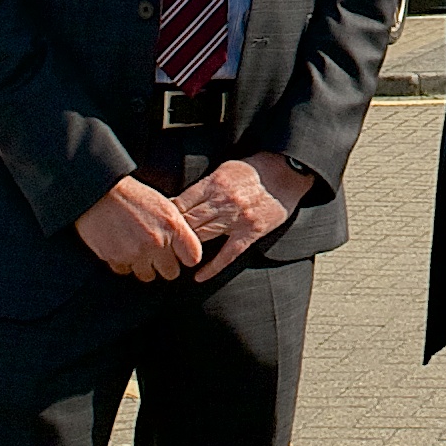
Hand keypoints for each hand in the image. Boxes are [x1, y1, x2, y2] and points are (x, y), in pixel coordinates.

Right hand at [76, 174, 209, 281]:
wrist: (100, 193)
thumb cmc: (133, 197)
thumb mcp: (165, 205)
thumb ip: (178, 228)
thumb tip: (187, 248)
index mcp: (172, 226)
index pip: (193, 258)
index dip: (187, 257)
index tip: (181, 256)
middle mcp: (156, 242)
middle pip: (171, 273)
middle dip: (165, 265)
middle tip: (157, 254)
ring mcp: (135, 253)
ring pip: (148, 275)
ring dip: (145, 266)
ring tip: (138, 249)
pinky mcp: (115, 258)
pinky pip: (126, 271)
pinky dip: (125, 263)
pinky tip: (123, 247)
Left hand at [173, 152, 313, 261]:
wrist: (286, 172)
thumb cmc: (254, 169)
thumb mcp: (225, 168)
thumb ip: (205, 185)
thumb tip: (180, 200)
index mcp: (214, 183)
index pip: (181, 203)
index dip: (168, 215)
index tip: (159, 222)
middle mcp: (223, 201)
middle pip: (188, 222)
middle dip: (173, 233)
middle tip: (160, 244)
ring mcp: (237, 218)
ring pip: (203, 237)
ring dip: (187, 248)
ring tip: (173, 258)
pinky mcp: (250, 232)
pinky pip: (228, 254)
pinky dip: (212, 267)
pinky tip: (199, 276)